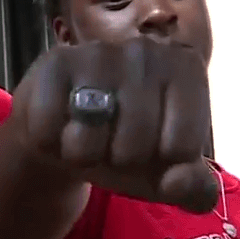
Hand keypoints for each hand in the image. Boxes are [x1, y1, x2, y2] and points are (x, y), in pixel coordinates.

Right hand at [11, 36, 217, 211]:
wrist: (65, 131)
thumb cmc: (123, 147)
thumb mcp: (164, 174)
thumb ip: (192, 188)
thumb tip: (178, 182)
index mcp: (186, 70)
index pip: (181, 148)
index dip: (159, 165)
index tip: (149, 147)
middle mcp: (147, 51)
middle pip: (134, 146)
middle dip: (118, 161)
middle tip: (109, 142)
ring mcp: (98, 53)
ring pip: (88, 139)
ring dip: (81, 154)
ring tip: (82, 134)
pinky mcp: (55, 62)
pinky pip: (48, 130)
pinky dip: (48, 141)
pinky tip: (55, 123)